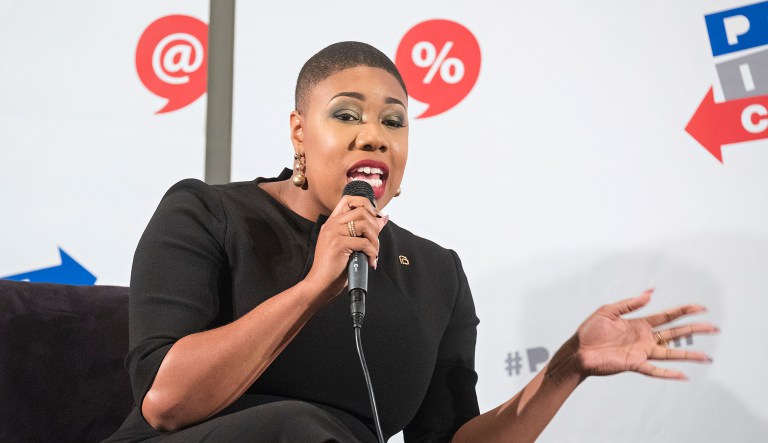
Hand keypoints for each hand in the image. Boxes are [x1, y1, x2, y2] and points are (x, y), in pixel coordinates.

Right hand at [303, 195, 388, 300]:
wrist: (319, 284)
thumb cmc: (333, 268)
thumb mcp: (350, 246)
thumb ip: (364, 231)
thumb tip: (383, 218)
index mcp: (332, 223)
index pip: (349, 200)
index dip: (366, 204)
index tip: (374, 219)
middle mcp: (331, 225)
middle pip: (361, 210)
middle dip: (374, 225)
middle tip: (374, 241)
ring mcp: (334, 233)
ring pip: (364, 225)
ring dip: (374, 240)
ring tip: (373, 252)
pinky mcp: (338, 244)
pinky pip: (364, 243)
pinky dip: (372, 253)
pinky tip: (370, 261)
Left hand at [572, 289, 717, 379]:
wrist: (577, 350)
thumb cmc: (590, 332)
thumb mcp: (608, 311)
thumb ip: (630, 303)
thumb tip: (650, 293)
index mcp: (639, 324)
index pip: (667, 316)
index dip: (684, 311)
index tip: (701, 307)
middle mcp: (644, 338)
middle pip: (675, 333)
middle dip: (694, 330)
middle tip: (714, 327)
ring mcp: (641, 352)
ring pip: (670, 353)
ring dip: (689, 355)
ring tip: (707, 357)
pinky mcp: (633, 364)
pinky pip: (654, 370)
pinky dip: (668, 373)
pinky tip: (683, 375)